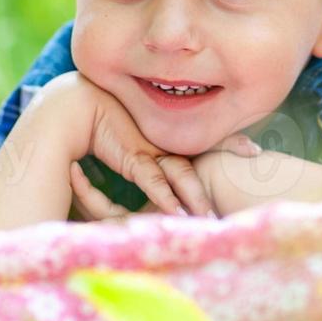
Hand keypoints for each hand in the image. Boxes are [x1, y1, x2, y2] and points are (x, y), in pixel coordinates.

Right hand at [41, 72, 259, 218]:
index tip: (253, 146)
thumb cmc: (90, 126)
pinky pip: (152, 179)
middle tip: (256, 155)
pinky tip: (179, 211)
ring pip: (180, 171)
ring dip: (197, 194)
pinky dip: (166, 196)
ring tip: (215, 212)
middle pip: (198, 150)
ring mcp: (146, 146)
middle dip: (228, 149)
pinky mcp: (131, 155)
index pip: (199, 143)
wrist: (65, 108)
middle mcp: (158, 140)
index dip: (226, 142)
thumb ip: (143, 161)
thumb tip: (159, 180)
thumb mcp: (125, 147)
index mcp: (160, 140)